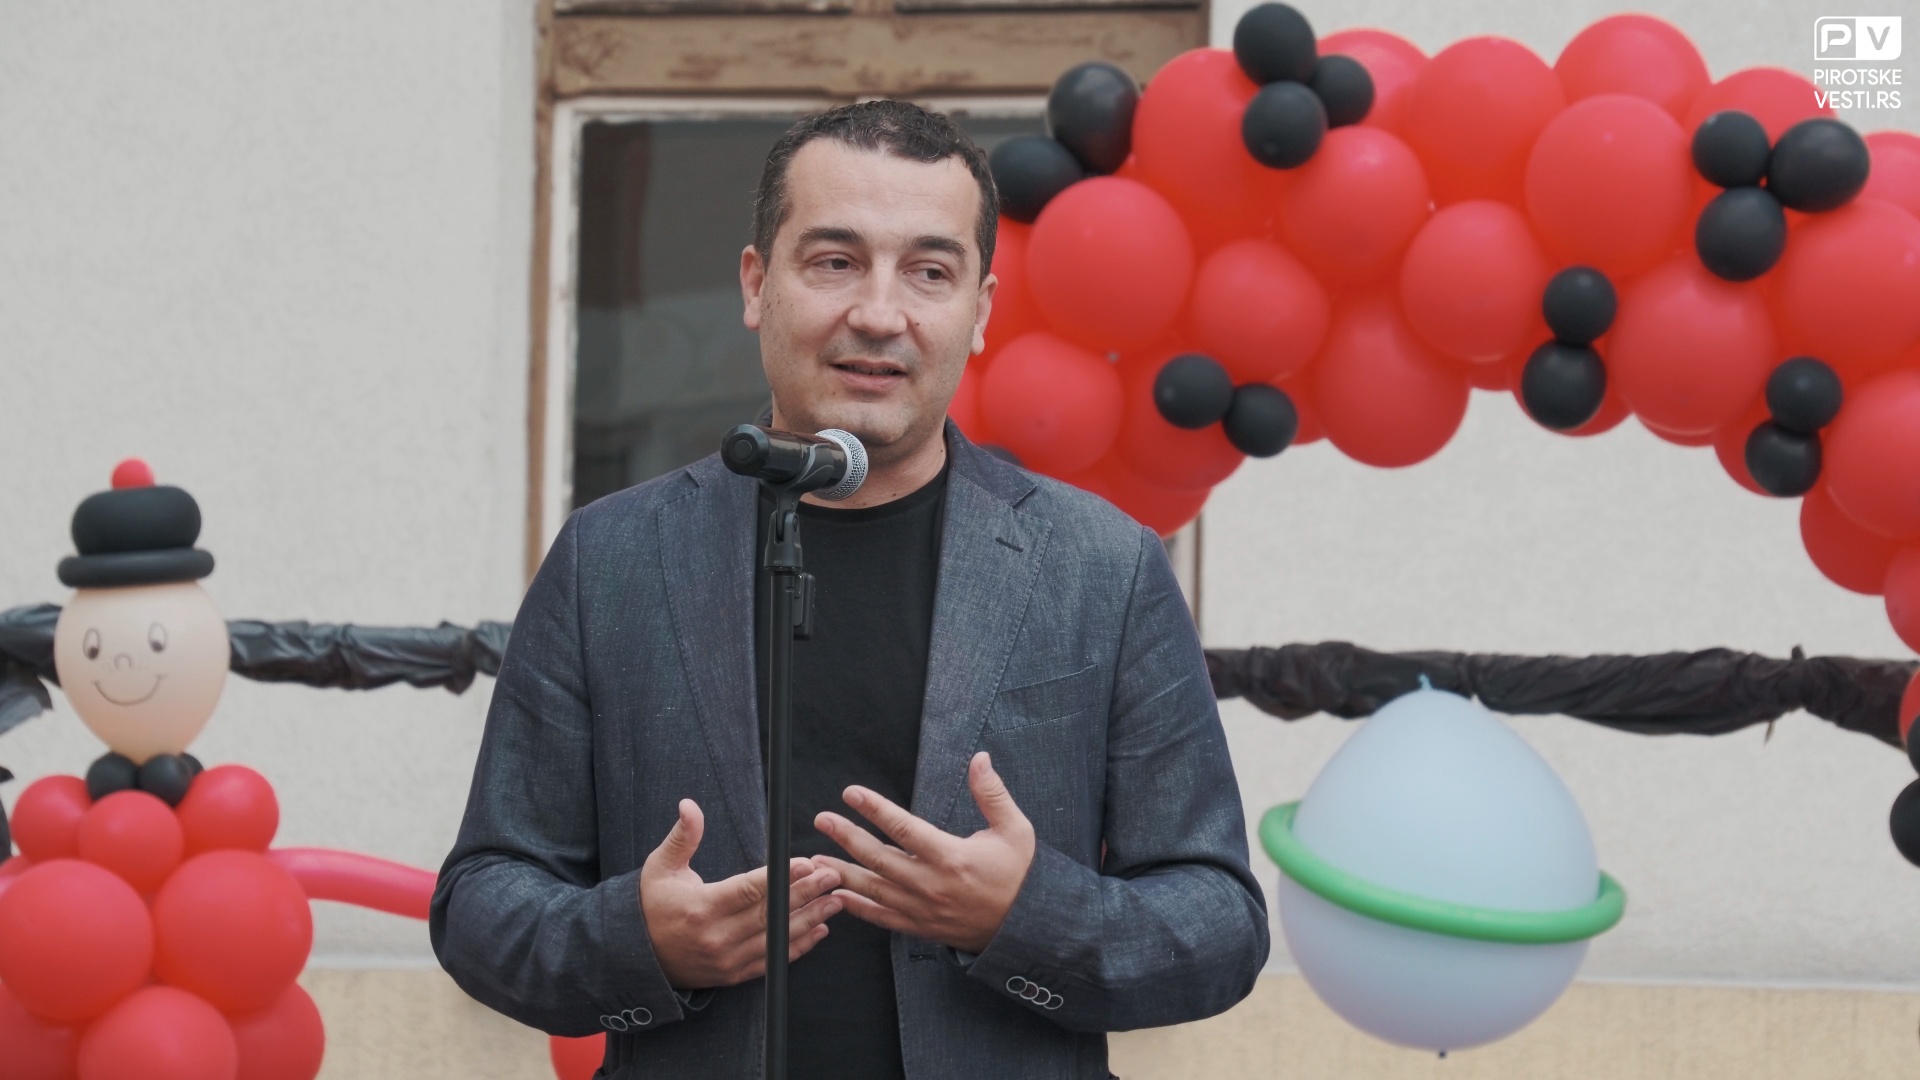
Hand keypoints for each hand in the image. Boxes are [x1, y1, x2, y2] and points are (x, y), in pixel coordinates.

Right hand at [640, 799, 842, 989]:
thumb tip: (689, 804)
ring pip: (777, 940)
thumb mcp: (660, 866)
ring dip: (810, 920)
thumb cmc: (651, 905)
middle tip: (832, 876)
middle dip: (806, 894)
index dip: (781, 877)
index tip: (806, 863)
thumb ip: (682, 836)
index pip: (749, 889)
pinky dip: (798, 948)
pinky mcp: (733, 975)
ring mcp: (727, 960)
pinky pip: (772, 962)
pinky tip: (820, 930)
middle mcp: (717, 937)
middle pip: (771, 914)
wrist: (635, 957)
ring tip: (836, 901)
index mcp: (701, 907)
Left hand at [813, 751, 1035, 953]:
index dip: (875, 809)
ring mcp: (922, 909)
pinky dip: (856, 908)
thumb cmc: (1019, 875)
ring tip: (815, 858)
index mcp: (951, 857)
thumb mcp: (1015, 830)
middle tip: (822, 820)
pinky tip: (837, 895)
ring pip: (873, 889)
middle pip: (878, 858)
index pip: (904, 828)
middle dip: (846, 836)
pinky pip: (881, 917)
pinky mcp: (919, 927)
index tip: (851, 794)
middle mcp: (931, 884)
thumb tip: (980, 759)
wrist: (1026, 927)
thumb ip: (993, 794)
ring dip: (841, 871)